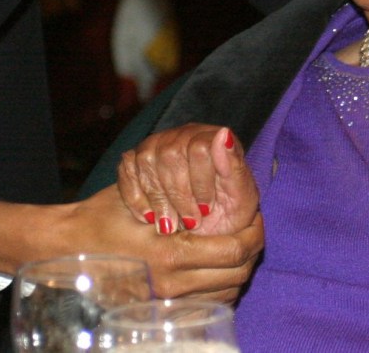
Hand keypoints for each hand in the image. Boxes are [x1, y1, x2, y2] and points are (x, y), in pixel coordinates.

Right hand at [0, 185, 262, 302]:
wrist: (63, 250)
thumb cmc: (102, 216)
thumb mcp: (139, 193)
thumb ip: (181, 182)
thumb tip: (223, 148)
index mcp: (171, 253)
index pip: (234, 250)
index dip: (254, 233)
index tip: (256, 218)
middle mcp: (173, 284)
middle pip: (237, 275)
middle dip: (251, 252)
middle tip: (251, 232)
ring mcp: (166, 302)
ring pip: (226, 293)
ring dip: (237, 270)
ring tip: (236, 248)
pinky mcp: (160, 311)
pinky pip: (207, 305)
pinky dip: (220, 288)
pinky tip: (215, 269)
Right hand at [117, 124, 258, 236]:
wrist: (203, 235)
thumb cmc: (228, 215)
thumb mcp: (241, 198)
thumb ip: (234, 166)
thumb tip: (224, 134)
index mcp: (213, 138)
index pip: (199, 147)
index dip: (201, 183)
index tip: (206, 209)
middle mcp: (183, 135)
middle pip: (170, 154)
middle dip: (179, 195)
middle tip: (189, 222)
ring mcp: (158, 145)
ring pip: (146, 160)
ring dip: (158, 199)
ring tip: (170, 224)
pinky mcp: (136, 160)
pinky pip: (126, 169)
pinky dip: (136, 197)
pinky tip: (149, 217)